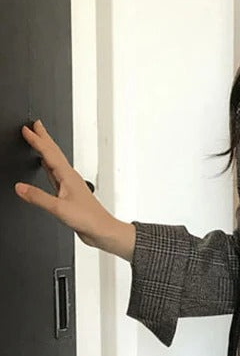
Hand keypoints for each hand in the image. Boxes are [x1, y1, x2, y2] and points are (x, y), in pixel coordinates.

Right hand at [14, 119, 115, 246]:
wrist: (103, 231)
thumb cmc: (90, 219)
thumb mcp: (60, 209)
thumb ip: (39, 197)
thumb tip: (20, 188)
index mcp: (68, 177)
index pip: (49, 153)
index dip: (37, 140)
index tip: (27, 129)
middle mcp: (70, 178)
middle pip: (55, 153)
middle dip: (44, 138)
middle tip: (36, 125)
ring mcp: (70, 186)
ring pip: (55, 162)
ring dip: (46, 150)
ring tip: (39, 140)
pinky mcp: (70, 195)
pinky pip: (56, 175)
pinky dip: (48, 167)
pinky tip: (46, 167)